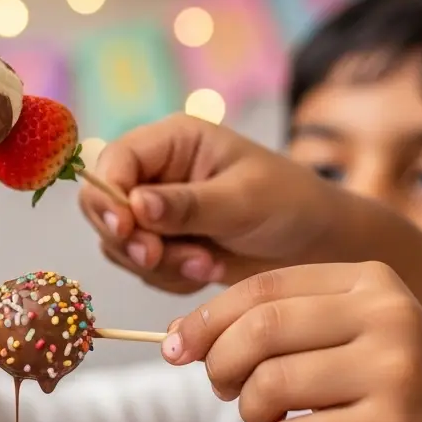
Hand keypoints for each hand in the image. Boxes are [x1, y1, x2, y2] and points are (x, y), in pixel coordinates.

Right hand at [79, 113, 342, 293]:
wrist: (318, 245)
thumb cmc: (290, 204)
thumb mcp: (243, 200)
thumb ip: (188, 205)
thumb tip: (136, 204)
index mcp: (172, 142)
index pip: (114, 162)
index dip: (108, 195)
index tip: (126, 227)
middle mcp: (155, 173)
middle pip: (103, 206)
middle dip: (131, 238)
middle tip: (159, 257)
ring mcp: (155, 212)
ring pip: (119, 244)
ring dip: (157, 264)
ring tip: (206, 265)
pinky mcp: (162, 245)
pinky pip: (141, 269)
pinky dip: (168, 279)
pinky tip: (207, 271)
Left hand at [162, 261, 421, 421]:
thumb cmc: (380, 392)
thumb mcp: (335, 339)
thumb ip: (267, 327)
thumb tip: (176, 336)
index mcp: (371, 282)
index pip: (263, 289)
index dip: (208, 319)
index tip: (175, 347)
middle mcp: (390, 316)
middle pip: (261, 331)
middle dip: (220, 364)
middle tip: (221, 388)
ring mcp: (397, 372)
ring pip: (270, 385)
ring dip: (249, 410)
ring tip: (268, 418)